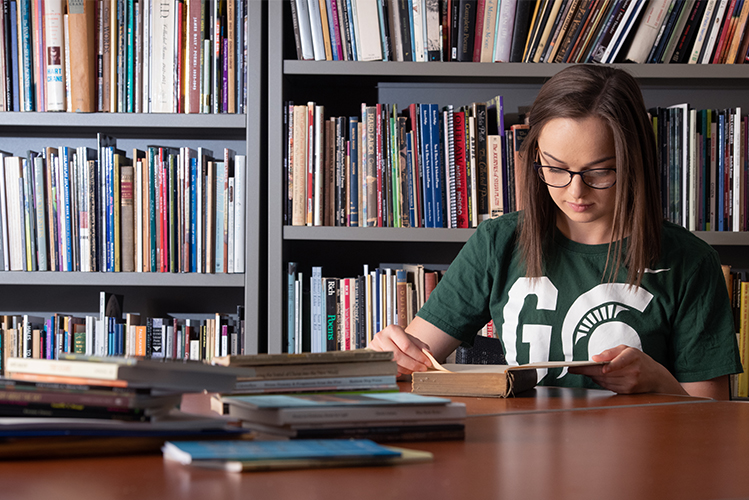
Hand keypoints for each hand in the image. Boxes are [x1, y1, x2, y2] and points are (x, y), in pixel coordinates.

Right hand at [370, 324, 432, 376]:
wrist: (384, 339)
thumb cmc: (398, 339)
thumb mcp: (410, 339)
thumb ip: (420, 346)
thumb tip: (428, 354)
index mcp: (392, 329)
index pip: (406, 345)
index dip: (418, 356)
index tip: (427, 362)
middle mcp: (381, 337)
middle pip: (399, 355)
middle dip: (413, 364)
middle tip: (422, 368)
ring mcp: (375, 348)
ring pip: (393, 363)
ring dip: (406, 369)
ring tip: (414, 369)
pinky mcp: (373, 357)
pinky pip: (387, 368)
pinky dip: (398, 371)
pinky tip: (404, 370)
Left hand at [569, 345, 685, 395]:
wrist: (656, 377)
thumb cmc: (639, 360)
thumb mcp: (627, 349)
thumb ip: (611, 352)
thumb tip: (595, 358)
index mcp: (632, 357)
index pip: (618, 362)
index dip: (605, 365)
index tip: (592, 365)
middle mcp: (633, 371)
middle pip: (605, 373)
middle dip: (588, 371)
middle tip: (573, 368)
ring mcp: (630, 383)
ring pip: (605, 381)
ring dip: (592, 376)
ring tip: (583, 371)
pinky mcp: (627, 392)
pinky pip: (609, 387)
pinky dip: (600, 382)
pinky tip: (596, 377)